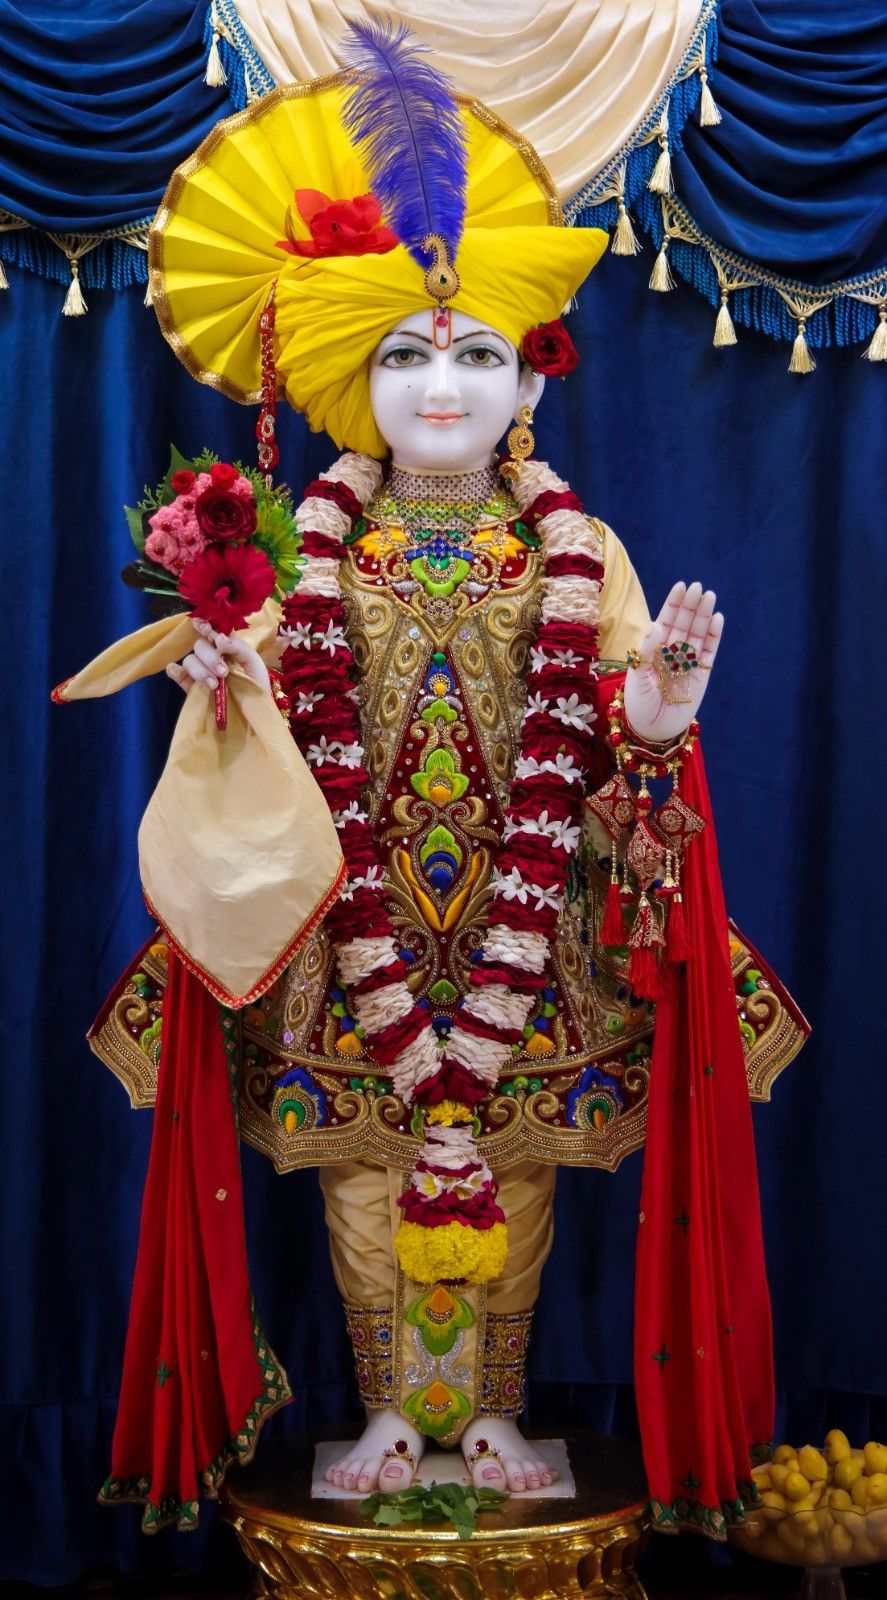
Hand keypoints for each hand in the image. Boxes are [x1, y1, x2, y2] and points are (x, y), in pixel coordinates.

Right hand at [166, 619, 270, 695]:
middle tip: (223, 672)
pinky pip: (179, 675)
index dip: (205, 626)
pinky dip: (175, 672)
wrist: (255, 710)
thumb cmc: (257, 683)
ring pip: (189, 661)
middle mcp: (210, 656)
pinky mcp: (193, 688)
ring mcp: (200, 672)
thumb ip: (237, 647)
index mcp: (225, 646)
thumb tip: (218, 638)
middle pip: (199, 646)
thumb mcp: (252, 661)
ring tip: (214, 685)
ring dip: (200, 671)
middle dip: (210, 658)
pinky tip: (176, 671)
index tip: (207, 630)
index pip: (210, 631)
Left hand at [623, 581, 722, 744]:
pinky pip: (709, 651)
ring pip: (698, 634)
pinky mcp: (702, 674)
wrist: (652, 729)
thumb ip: (646, 650)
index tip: (680, 586)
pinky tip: (717, 619)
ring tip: (709, 596)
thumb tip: (658, 624)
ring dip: (704, 615)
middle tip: (698, 587)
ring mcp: (688, 662)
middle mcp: (672, 652)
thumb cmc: (638, 703)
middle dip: (690, 605)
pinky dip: (714, 636)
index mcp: (655, 649)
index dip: (673, 604)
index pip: (666, 621)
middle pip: (684, 624)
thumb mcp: (636, 675)